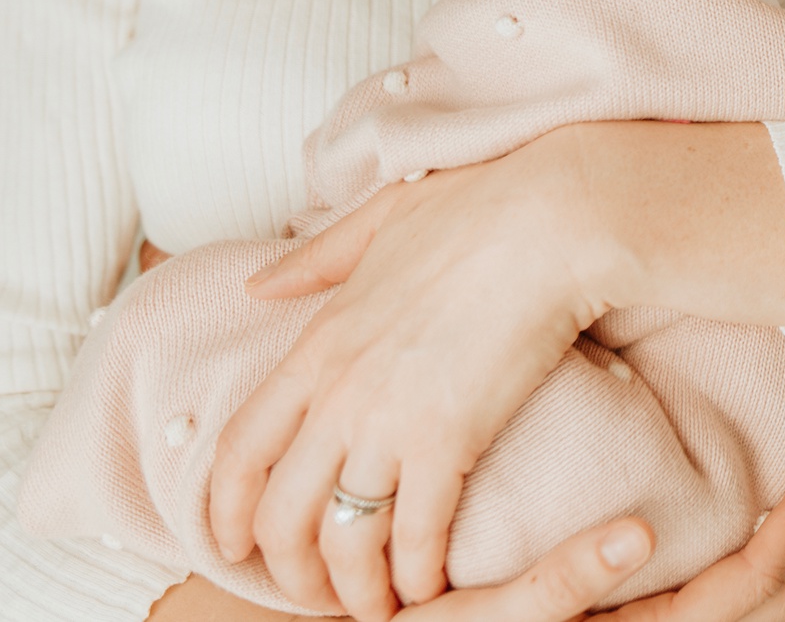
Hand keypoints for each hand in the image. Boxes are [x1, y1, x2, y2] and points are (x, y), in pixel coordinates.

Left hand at [211, 121, 784, 618]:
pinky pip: (416, 535)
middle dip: (289, 569)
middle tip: (314, 593)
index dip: (229, 511)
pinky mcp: (450, 440)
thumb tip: (260, 282)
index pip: (240, 449)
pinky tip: (428, 586)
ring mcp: (389, 419)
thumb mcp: (380, 219)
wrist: (555, 215)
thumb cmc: (481, 204)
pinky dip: (416, 574)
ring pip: (341, 537)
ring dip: (352, 586)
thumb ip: (317, 258)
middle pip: (280, 513)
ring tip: (376, 604)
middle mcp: (338, 392)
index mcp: (317, 342)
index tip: (237, 544)